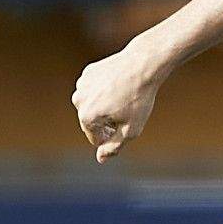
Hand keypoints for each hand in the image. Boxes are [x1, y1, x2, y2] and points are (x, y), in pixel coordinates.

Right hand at [74, 45, 163, 162]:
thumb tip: (101, 159)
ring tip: (124, 98)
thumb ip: (114, 146)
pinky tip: (120, 86)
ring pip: (93, 104)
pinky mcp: (88, 73)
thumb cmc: (139, 98)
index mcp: (86, 117)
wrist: (143, 64)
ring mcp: (82, 85)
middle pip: (92, 121)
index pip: (96, 138)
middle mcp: (79, 101)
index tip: (127, 124)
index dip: (113, 135)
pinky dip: (105, 90)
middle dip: (107, 121)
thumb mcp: (131, 129)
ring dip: (104, 105)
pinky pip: (95, 89)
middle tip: (128, 110)